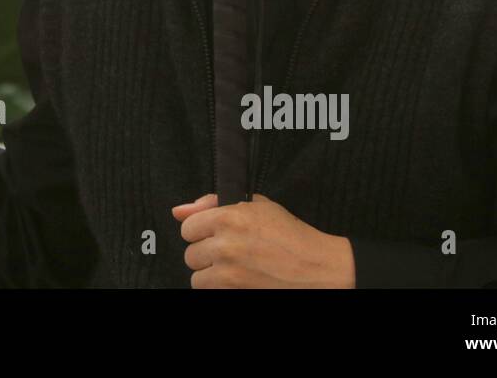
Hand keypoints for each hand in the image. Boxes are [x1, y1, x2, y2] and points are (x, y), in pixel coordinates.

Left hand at [172, 193, 355, 287]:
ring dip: (211, 275)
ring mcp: (229, 273)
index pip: (188, 227)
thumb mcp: (257, 205)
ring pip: (197, 278)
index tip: (215, 234)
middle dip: (207, 254)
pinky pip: (209, 293)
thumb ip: (213, 203)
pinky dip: (220, 289)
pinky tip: (238, 281)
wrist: (318, 268)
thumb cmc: (290, 235)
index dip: (201, 231)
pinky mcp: (235, 293)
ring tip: (234, 269)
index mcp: (229, 217)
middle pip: (190, 254)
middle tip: (230, 253)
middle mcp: (225, 245)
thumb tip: (178, 211)